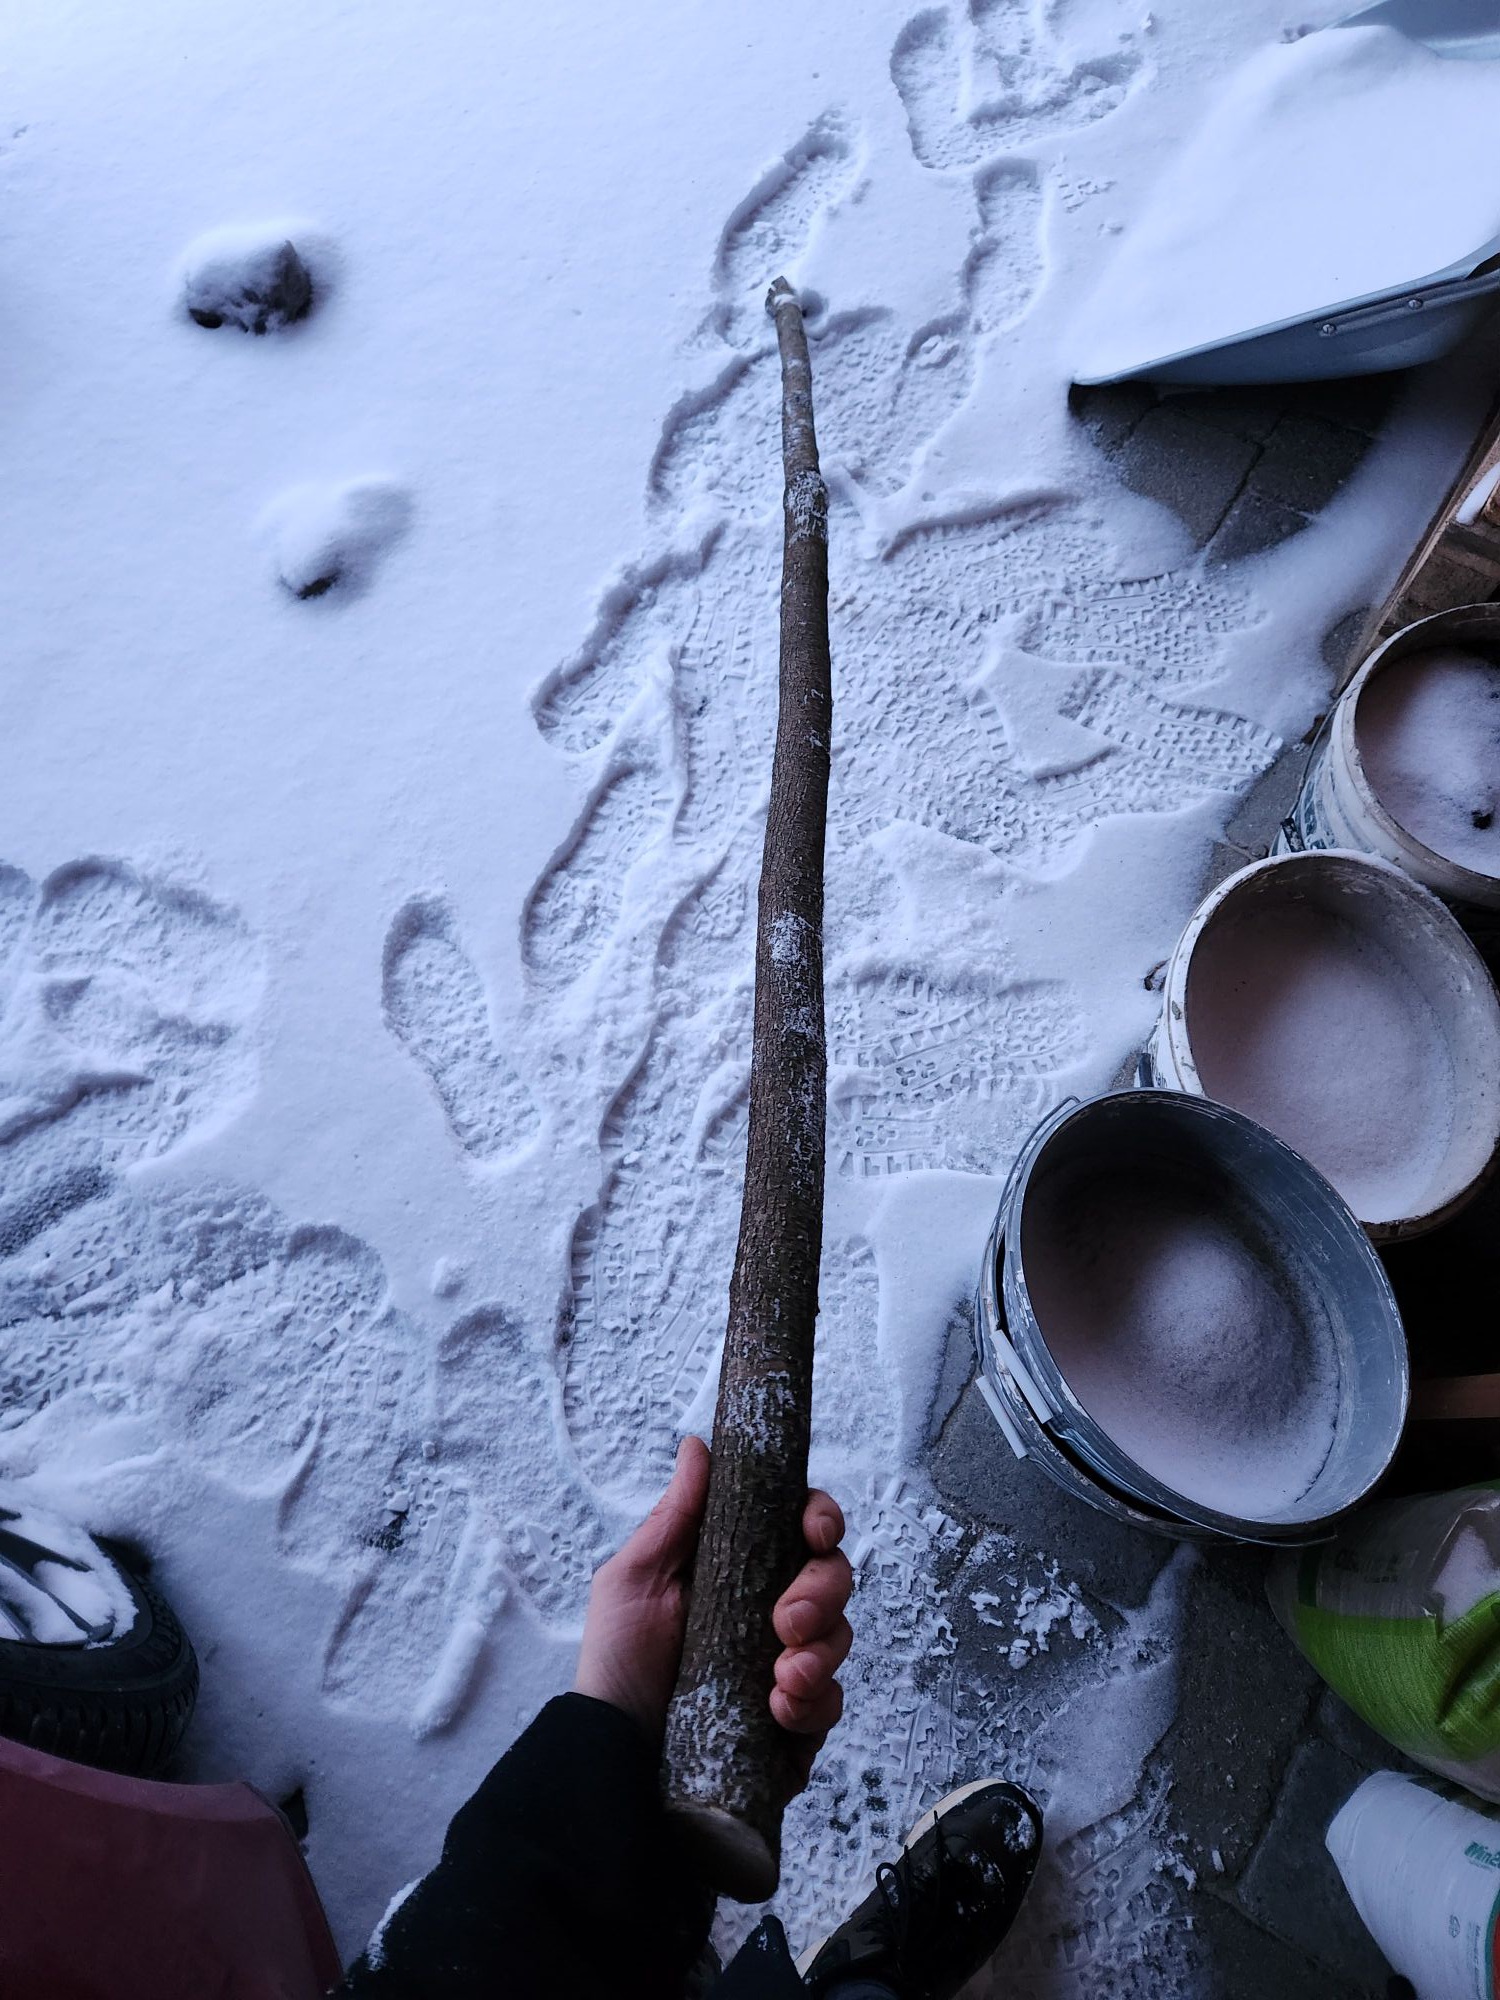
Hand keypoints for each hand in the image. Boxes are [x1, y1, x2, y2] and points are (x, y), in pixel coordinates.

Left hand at [572, 1434, 852, 1783]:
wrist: (615, 1757)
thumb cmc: (618, 1663)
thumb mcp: (635, 1580)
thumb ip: (675, 1516)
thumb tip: (698, 1446)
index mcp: (738, 1568)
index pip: (799, 1528)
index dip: (820, 1519)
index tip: (814, 1530)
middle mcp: (770, 1612)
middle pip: (833, 1577)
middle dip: (822, 1591)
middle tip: (785, 1621)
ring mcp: (787, 1666)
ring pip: (840, 1637)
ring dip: (820, 1652)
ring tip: (781, 1679)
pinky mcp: (796, 1722)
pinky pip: (830, 1703)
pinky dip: (813, 1703)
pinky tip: (779, 1710)